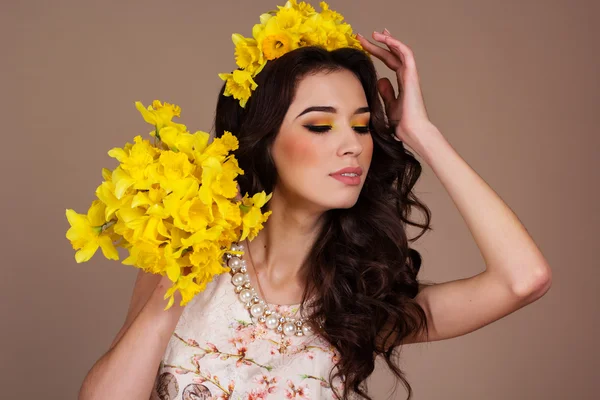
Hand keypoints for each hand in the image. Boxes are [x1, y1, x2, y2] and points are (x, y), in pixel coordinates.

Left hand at [357, 29, 441, 156]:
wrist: (411, 131)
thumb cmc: (402, 123)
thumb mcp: (389, 105)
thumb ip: (386, 92)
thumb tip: (380, 79)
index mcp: (403, 82)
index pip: (390, 61)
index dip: (379, 52)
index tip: (366, 44)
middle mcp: (408, 76)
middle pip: (393, 55)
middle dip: (379, 44)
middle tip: (363, 36)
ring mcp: (411, 76)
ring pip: (400, 51)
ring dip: (387, 40)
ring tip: (373, 34)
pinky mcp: (412, 76)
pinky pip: (406, 55)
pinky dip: (396, 45)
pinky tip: (385, 39)